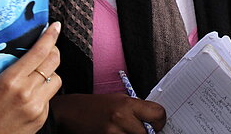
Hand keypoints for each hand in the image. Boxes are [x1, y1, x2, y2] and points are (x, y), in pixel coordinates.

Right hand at [0, 22, 61, 133]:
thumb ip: (14, 66)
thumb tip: (32, 48)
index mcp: (10, 80)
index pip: (39, 52)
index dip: (50, 36)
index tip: (55, 27)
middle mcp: (26, 92)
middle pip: (54, 61)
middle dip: (54, 51)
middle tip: (49, 49)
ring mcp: (36, 106)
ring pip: (57, 78)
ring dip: (50, 74)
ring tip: (36, 78)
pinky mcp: (42, 116)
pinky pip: (51, 96)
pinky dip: (45, 92)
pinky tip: (32, 96)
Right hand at [51, 93, 165, 133]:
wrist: (70, 112)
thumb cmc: (96, 105)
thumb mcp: (119, 100)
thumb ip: (137, 109)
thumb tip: (154, 121)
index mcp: (127, 104)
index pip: (157, 114)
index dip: (160, 121)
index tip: (157, 123)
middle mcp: (121, 118)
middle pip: (147, 133)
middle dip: (147, 133)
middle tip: (141, 129)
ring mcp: (111, 133)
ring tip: (127, 131)